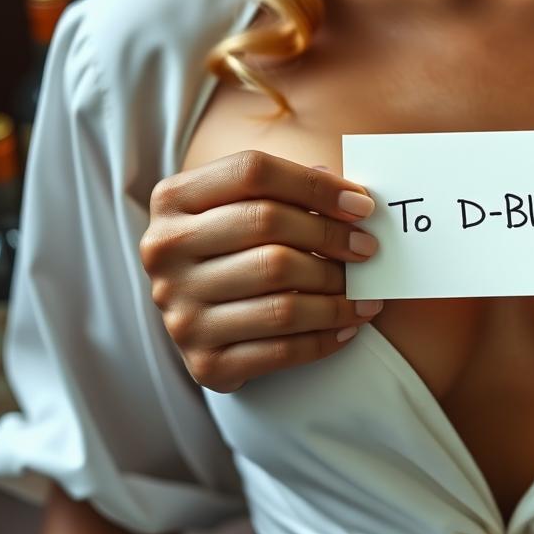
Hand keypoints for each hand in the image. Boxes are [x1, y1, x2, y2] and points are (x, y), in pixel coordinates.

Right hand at [140, 150, 382, 392]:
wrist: (197, 315)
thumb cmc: (234, 245)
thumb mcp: (242, 204)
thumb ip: (289, 189)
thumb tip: (351, 197)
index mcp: (174, 199)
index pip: (253, 172)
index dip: (315, 186)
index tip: (362, 204)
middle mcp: (165, 252)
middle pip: (267, 228)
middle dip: (331, 238)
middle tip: (368, 249)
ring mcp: (179, 310)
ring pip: (280, 296)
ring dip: (337, 297)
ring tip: (367, 295)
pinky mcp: (203, 361)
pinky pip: (281, 350)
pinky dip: (325, 338)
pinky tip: (349, 327)